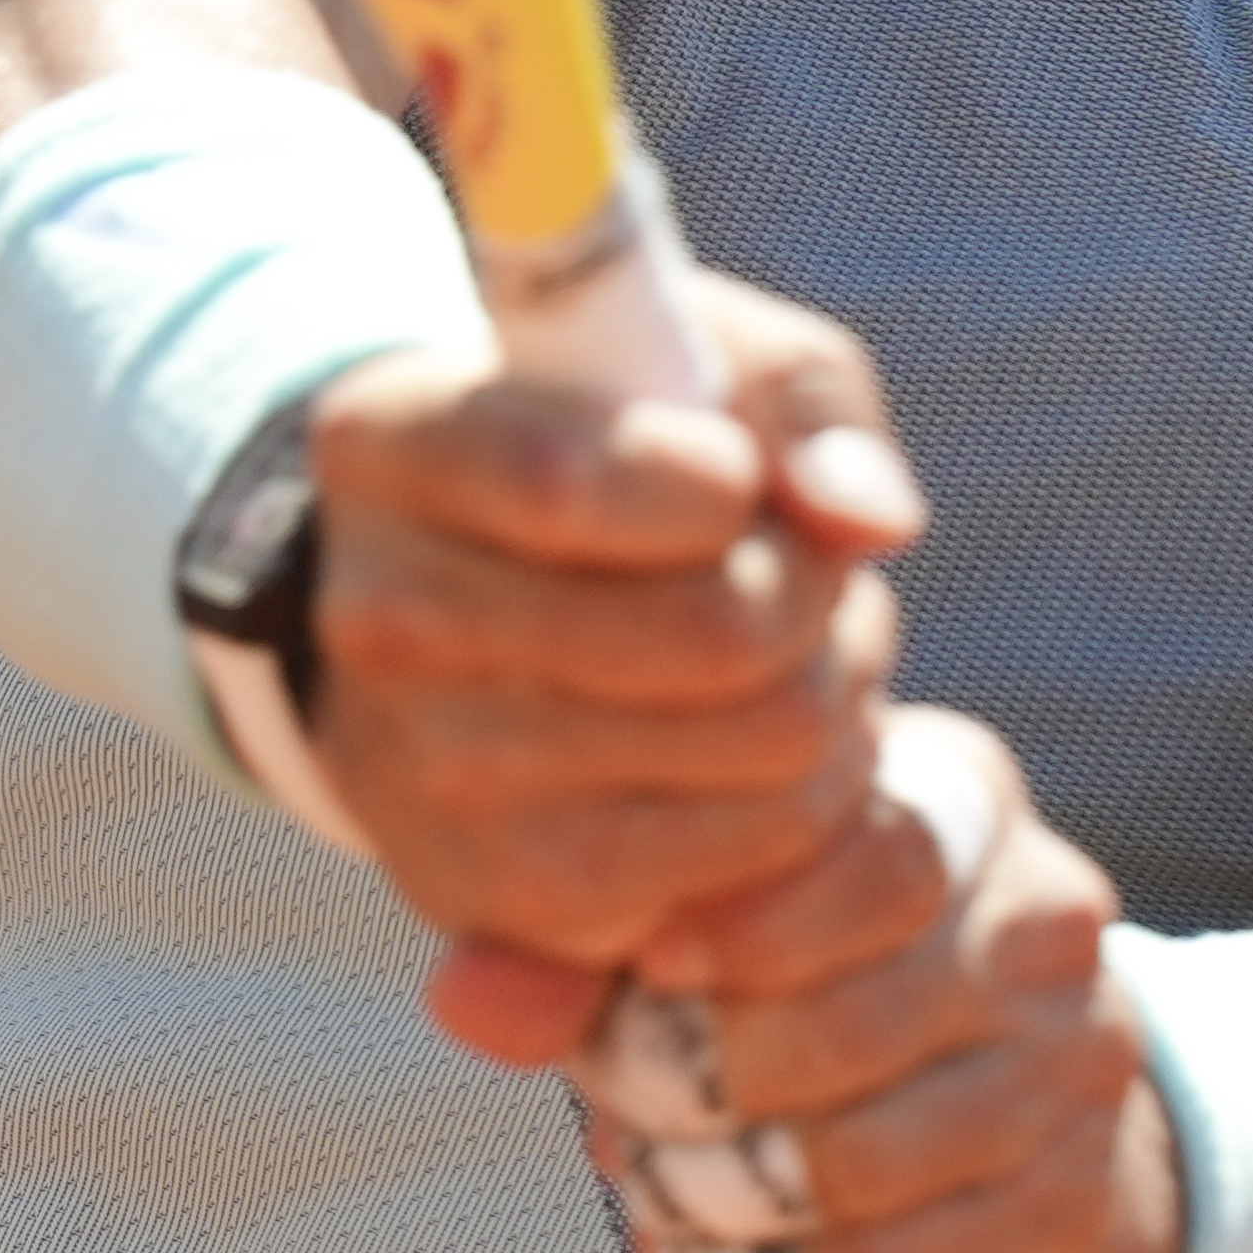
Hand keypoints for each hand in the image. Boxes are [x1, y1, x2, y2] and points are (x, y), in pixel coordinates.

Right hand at [303, 266, 926, 969]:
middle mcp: (379, 620)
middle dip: (818, 591)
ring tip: (795, 649)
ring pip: (764, 749)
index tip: (739, 474)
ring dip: (834, 693)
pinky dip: (806, 800)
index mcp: (389, 446)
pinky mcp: (505, 900)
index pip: (570, 482)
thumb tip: (872, 518)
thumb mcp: (689, 352)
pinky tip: (757, 743)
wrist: (462, 607)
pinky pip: (752, 863)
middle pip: (716, 631)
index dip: (722, 483)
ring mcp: (428, 778)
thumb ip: (800, 396)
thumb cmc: (612, 443)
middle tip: (807, 568)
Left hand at [561, 707, 1188, 1252]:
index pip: (877, 849)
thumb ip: (580, 952)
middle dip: (700, 1089)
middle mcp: (1042, 916)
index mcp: (959, 798)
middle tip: (628, 1120)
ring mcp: (1080, 1058)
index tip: (650, 965)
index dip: (749, 922)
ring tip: (669, 1190)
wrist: (1010, 1115)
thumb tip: (462, 997)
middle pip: (853, 1018)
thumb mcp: (711, 928)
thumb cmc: (813, 979)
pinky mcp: (1082, 1195)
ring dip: (729, 1198)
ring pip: (865, 1159)